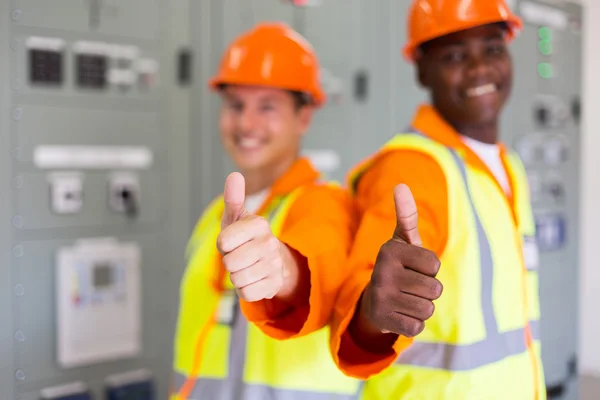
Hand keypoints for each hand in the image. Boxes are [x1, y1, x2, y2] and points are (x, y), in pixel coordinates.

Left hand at [216, 172, 285, 301]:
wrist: (274, 261)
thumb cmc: (247, 238)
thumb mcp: (238, 218)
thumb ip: (233, 198)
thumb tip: (234, 175)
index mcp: (259, 224)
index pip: (223, 242)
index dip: (223, 244)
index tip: (233, 241)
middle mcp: (270, 243)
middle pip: (230, 262)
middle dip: (230, 262)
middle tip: (240, 256)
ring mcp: (274, 265)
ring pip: (237, 279)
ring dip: (237, 276)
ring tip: (247, 267)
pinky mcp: (275, 285)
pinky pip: (247, 294)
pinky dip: (245, 290)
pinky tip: (254, 280)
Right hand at [359, 184, 442, 336]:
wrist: (374, 301)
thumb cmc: (398, 266)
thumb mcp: (403, 241)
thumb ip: (407, 214)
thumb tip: (401, 186)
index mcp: (390, 251)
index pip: (434, 265)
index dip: (430, 270)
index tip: (414, 268)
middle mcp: (381, 273)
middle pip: (434, 289)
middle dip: (428, 291)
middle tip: (410, 286)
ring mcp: (381, 298)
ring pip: (427, 309)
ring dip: (422, 307)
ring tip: (406, 300)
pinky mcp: (383, 320)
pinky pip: (417, 327)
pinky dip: (414, 323)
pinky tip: (401, 314)